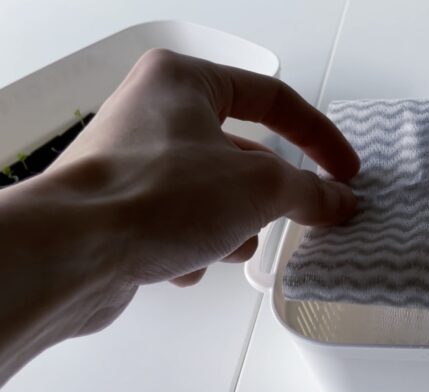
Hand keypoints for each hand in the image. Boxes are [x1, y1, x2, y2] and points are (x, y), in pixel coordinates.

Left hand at [0, 49, 358, 380]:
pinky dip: (196, 248)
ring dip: (231, 227)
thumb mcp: (260, 189)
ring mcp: (136, 162)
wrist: (73, 253)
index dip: (320, 137)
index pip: (273, 100)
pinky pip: (184, 225)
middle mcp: (154, 114)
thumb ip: (310, 192)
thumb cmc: (148, 198)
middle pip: (244, 153)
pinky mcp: (126, 209)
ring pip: (216, 195)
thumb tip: (336, 201)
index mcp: (183, 82)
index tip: (344, 170)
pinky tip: (182, 261)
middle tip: (303, 215)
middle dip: (270, 195)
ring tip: (221, 242)